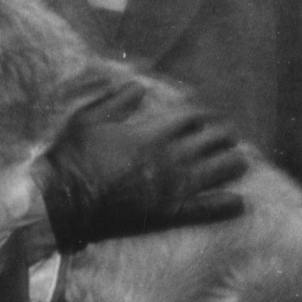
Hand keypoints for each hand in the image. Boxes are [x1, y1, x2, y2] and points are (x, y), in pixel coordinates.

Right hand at [45, 91, 254, 247]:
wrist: (63, 203)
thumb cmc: (72, 158)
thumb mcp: (87, 119)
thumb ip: (116, 101)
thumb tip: (138, 87)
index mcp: (151, 133)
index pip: (194, 116)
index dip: (206, 115)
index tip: (208, 117)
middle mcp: (170, 158)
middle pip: (215, 140)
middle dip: (226, 136)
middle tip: (228, 138)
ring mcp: (174, 187)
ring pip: (222, 170)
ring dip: (235, 163)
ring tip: (238, 162)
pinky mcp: (172, 214)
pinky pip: (211, 209)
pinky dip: (228, 205)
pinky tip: (238, 201)